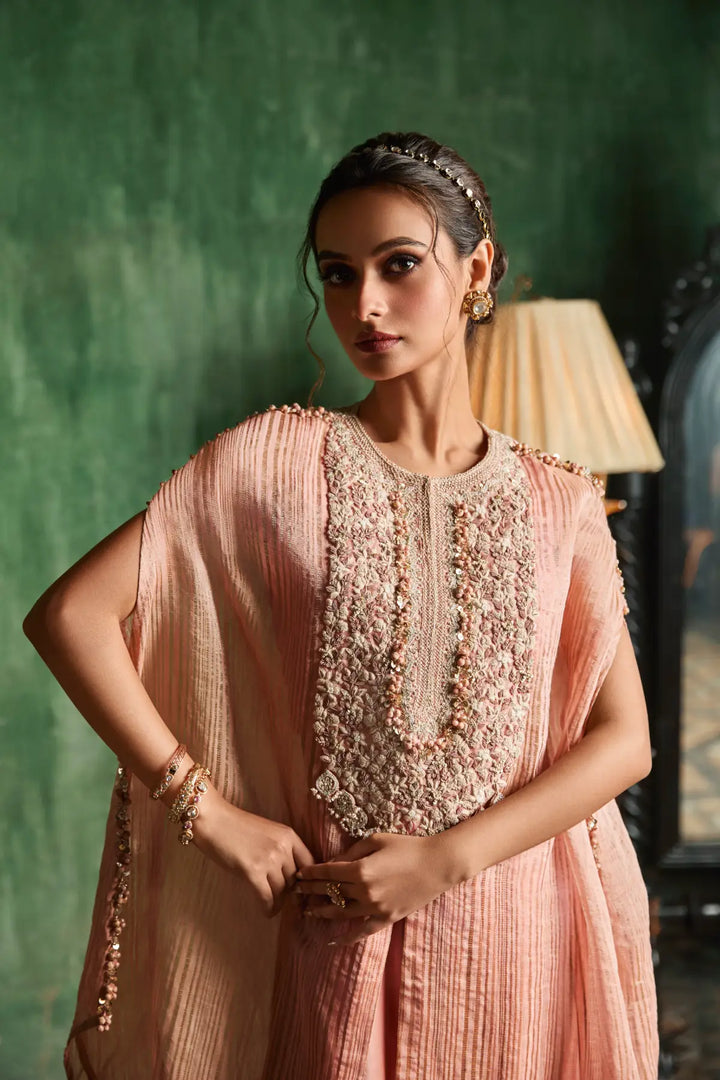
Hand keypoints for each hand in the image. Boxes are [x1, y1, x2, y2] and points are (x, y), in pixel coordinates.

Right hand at [189, 785, 315, 917]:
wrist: (212, 819)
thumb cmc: (235, 826)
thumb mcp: (267, 833)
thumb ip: (280, 849)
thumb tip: (288, 876)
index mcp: (289, 835)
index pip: (310, 864)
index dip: (307, 881)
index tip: (303, 893)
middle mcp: (283, 847)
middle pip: (294, 880)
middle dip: (289, 894)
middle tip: (282, 901)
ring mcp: (269, 859)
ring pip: (281, 891)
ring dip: (277, 902)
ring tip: (271, 906)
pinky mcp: (253, 871)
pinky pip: (267, 898)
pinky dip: (267, 908)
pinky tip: (265, 911)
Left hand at [293, 831, 455, 945]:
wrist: (437, 865)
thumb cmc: (406, 846)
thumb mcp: (376, 841)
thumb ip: (351, 853)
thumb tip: (333, 863)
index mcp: (360, 870)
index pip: (327, 873)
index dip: (311, 873)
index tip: (299, 873)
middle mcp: (364, 892)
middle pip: (330, 892)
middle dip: (311, 891)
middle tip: (295, 891)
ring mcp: (375, 908)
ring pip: (340, 913)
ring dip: (322, 912)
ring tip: (307, 911)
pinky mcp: (386, 919)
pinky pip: (361, 931)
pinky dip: (346, 937)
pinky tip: (332, 940)